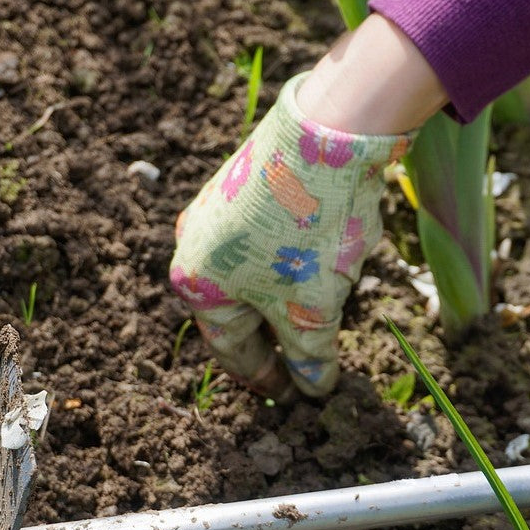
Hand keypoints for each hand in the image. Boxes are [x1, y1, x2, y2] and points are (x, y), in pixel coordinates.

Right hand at [170, 73, 412, 400]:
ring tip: (329, 308)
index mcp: (197, 284)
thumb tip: (314, 388)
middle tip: (310, 363)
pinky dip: (299, 259)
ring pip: (260, 272)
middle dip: (280, 337)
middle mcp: (196, 244)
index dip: (268, 379)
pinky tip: (333, 255)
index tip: (294, 397)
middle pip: (243, 310)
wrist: (328, 132)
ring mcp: (220, 209)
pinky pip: (273, 239)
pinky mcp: (250, 182)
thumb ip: (311, 356)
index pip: (232, 350)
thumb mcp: (312, 309)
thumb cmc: (308, 232)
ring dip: (293, 296)